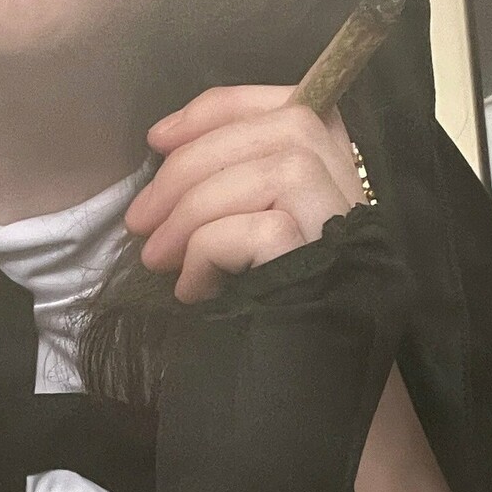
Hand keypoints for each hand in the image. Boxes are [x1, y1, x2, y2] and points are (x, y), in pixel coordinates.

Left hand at [123, 85, 366, 303]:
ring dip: (192, 211)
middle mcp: (352, 185)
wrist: (301, 388)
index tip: (158, 138)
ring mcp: (346, 222)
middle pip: (274, 130)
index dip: (215, 111)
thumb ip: (230, 181)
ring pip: (267, 173)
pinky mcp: (332, 259)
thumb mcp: (246, 229)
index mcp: (333, 167)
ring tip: (157, 258)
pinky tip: (194, 290)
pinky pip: (261, 231)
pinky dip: (210, 253)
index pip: (283, 103)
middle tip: (139, 220)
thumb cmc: (262, 303)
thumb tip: (166, 149)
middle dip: (189, 166)